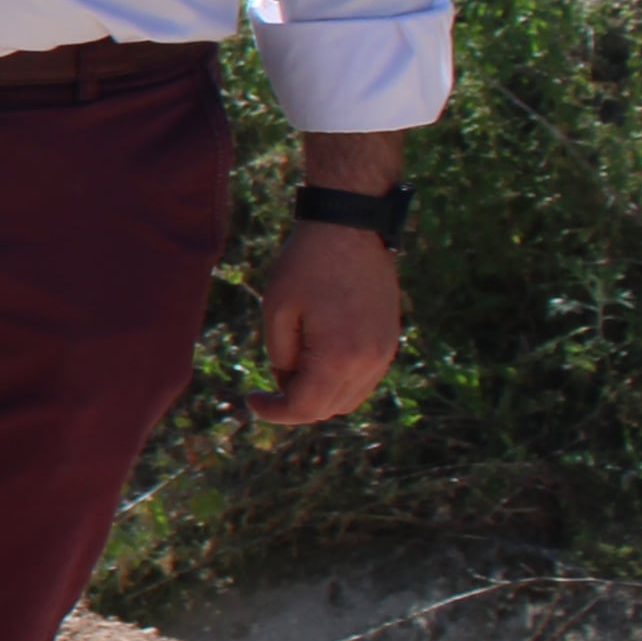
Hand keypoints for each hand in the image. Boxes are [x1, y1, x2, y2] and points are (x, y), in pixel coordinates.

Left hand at [250, 219, 401, 424]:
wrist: (351, 228)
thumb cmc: (306, 264)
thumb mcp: (277, 311)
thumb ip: (281, 357)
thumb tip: (289, 383)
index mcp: (338, 357)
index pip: (304, 408)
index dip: (274, 412)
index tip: (251, 398)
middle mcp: (370, 362)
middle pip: (328, 409)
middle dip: (294, 405)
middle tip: (266, 388)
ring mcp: (385, 353)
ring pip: (348, 399)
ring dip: (318, 395)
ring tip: (290, 367)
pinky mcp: (390, 341)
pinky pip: (363, 380)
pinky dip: (338, 381)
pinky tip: (314, 358)